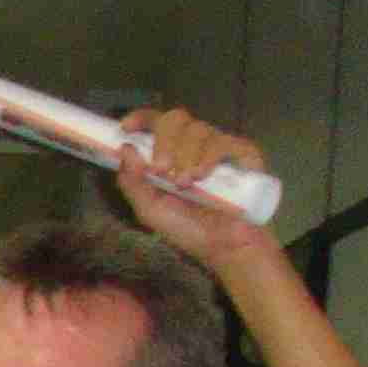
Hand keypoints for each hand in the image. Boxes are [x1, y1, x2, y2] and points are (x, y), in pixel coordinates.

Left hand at [114, 107, 274, 267]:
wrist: (223, 247)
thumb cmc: (187, 229)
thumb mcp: (150, 210)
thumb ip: (133, 183)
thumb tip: (124, 149)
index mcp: (168, 153)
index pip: (154, 123)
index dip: (140, 119)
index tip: (126, 128)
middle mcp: (192, 145)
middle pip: (175, 119)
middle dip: (164, 142)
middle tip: (162, 170)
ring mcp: (217, 147)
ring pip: (198, 129)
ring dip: (186, 155)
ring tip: (185, 184)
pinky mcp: (243, 153)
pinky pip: (224, 141)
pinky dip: (209, 156)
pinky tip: (203, 176)